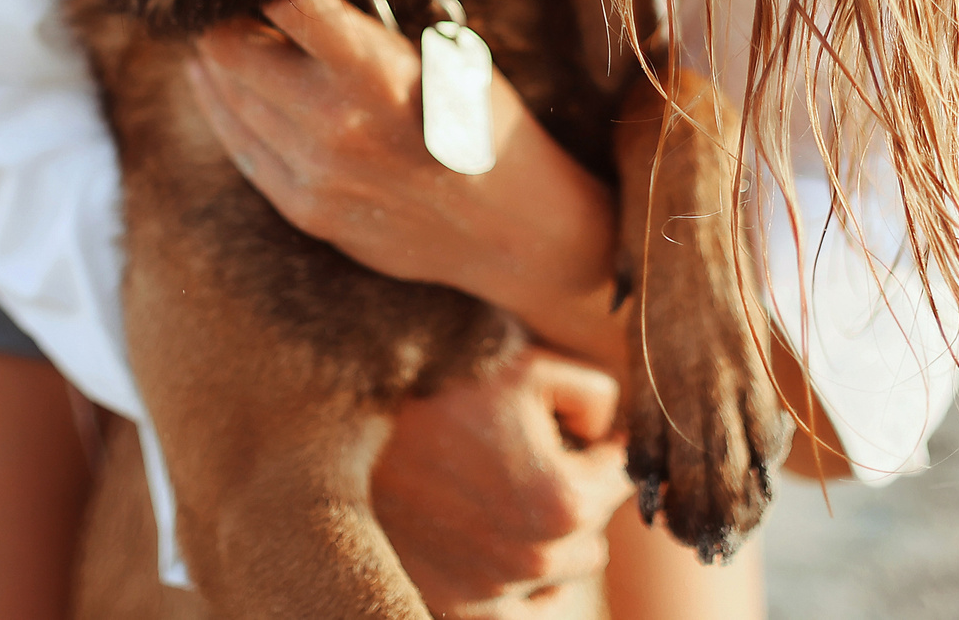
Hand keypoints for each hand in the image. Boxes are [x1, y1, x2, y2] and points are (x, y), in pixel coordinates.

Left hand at [188, 0, 626, 365]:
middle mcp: (330, 119)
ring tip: (218, 37)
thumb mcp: (439, 51)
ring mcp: (310, 170)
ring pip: (222, 96)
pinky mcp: (302, 208)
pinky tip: (226, 89)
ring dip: (214, 61)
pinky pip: (239, 148)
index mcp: (370, 67)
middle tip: (225, 0)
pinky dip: (226, 110)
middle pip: (225, 46)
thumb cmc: (481, 122)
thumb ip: (362, 28)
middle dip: (220, 15)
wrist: (510, 227)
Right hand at [371, 343, 633, 615]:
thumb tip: (606, 434)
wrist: (338, 427)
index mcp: (564, 502)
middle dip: (572, 493)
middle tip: (522, 457)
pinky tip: (484, 536)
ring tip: (495, 492)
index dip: (596, 446)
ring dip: (545, 540)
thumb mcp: (529, 365)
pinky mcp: (454, 615)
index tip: (565, 429)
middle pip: (593, 531)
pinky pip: (522, 613)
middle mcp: (533, 563)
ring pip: (558, 574)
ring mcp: (490, 597)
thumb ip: (597, 395)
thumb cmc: (436, 386)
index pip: (620, 478)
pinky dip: (516, 585)